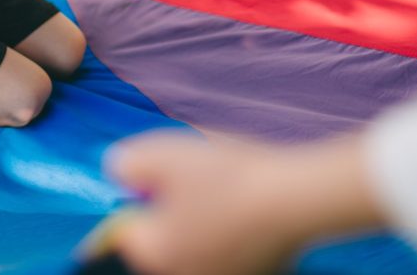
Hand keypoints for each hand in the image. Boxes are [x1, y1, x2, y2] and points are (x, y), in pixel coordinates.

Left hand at [104, 132, 383, 274]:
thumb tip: (121, 171)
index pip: (123, 229)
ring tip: (223, 187)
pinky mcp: (251, 273)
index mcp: (154, 253)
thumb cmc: (227, 177)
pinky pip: (225, 248)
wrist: (296, 197)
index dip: (137, 197)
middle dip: (168, 210)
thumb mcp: (163, 153)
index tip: (155, 178)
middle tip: (192, 178)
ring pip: (194, 243)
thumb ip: (128, 163)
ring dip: (199, 219)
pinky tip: (244, 204)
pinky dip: (228, 229)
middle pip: (159, 239)